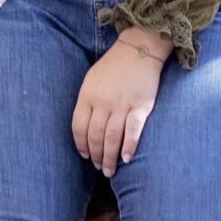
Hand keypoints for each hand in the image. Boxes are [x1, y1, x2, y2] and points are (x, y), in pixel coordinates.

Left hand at [72, 31, 170, 175]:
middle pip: (95, 136)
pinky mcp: (141, 106)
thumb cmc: (113, 66)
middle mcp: (103, 102)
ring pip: (112, 138)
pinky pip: (133, 131)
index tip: (85, 156)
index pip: (79, 127)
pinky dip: (129, 147)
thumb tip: (85, 129)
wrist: (138, 49)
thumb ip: (87, 102)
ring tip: (110, 170)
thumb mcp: (92, 80)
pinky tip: (127, 158)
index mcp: (88, 95)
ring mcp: (122, 104)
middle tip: (100, 168)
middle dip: (96, 156)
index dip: (81, 145)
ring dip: (110, 158)